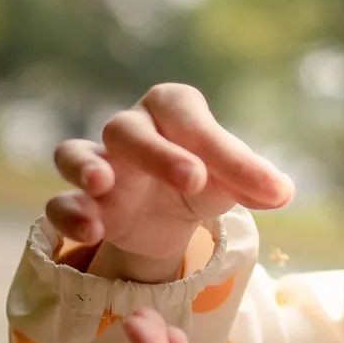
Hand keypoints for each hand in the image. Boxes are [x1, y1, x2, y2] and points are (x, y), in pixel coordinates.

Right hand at [47, 81, 294, 262]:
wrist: (171, 215)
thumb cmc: (204, 179)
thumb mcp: (232, 180)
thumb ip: (254, 180)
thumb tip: (284, 191)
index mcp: (173, 111)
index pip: (187, 115)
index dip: (212, 142)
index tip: (240, 175)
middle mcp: (130, 129)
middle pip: (128, 129)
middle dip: (158, 153)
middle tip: (193, 179)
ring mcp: (99, 164)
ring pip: (75, 153)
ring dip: (85, 168)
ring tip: (102, 187)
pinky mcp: (81, 202)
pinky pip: (59, 202)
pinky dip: (70, 214)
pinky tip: (91, 231)